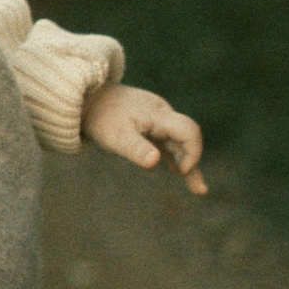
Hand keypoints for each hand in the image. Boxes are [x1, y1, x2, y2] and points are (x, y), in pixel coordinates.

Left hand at [80, 83, 206, 195]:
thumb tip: (155, 161)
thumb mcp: (115, 135)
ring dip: (188, 163)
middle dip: (194, 161)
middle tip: (198, 189)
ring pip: (179, 142)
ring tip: (199, 190)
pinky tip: (178, 171)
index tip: (181, 171)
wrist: (88, 97)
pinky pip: (168, 142)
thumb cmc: (102, 117)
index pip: (189, 130)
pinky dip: (175, 157)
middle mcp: (163, 115)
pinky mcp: (151, 125)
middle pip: (188, 137)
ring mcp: (158, 120)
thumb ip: (136, 148)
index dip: (193, 151)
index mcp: (158, 115)